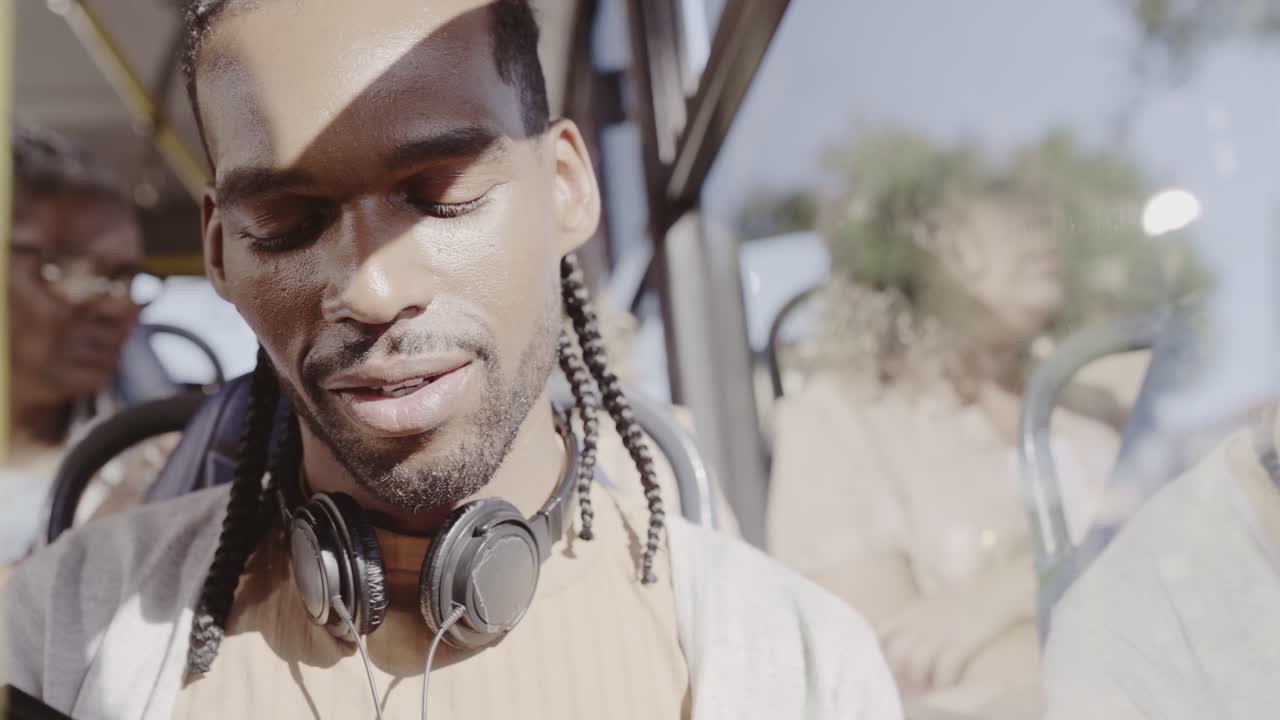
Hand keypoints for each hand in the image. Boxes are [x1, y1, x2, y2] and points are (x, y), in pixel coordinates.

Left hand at [878, 563, 1031, 693]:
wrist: (994, 592)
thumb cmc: (961, 601)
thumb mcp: (927, 605)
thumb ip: (909, 621)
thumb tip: (897, 642)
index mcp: (910, 612)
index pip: (880, 633)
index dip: (877, 652)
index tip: (884, 664)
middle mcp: (920, 623)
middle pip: (896, 654)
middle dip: (899, 673)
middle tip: (907, 683)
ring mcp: (940, 633)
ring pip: (916, 664)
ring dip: (920, 680)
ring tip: (927, 685)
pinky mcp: (962, 643)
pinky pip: (944, 669)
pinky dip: (943, 681)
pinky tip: (947, 683)